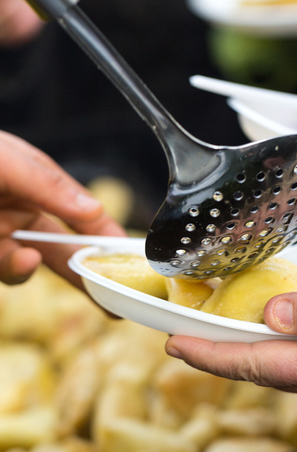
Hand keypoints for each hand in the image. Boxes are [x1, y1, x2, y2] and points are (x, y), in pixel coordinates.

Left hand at [0, 131, 124, 285]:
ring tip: (81, 277)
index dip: (106, 234)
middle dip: (93, 268)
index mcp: (37, 182)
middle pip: (66, 245)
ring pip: (39, 264)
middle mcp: (21, 210)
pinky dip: (20, 270)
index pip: (81, 213)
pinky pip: (9, 271)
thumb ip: (49, 186)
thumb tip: (94, 210)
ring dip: (59, 272)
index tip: (129, 254)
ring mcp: (2, 233)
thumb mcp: (7, 161)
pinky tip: (28, 261)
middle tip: (120, 290)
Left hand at [165, 266, 296, 400]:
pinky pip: (295, 363)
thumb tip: (270, 314)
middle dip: (216, 357)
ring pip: (275, 368)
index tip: (175, 344)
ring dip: (240, 354)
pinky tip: (264, 337)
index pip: (254, 362)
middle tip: (182, 340)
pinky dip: (268, 351)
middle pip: (258, 370)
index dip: (210, 355)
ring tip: (213, 339)